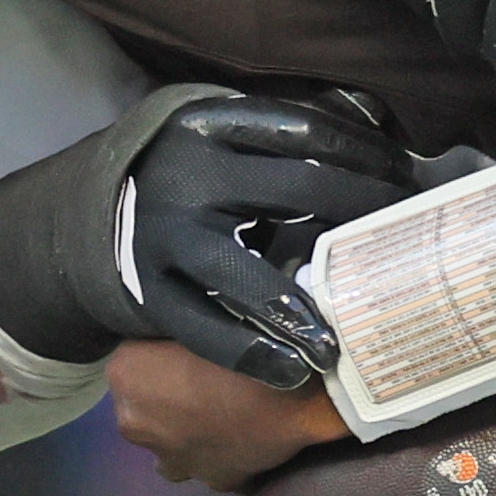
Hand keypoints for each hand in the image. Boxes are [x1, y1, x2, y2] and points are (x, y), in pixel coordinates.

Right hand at [0, 85, 412, 389]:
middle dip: (361, 212)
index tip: (409, 176)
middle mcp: (187, 174)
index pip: (304, 129)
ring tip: (340, 344)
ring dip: (300, 309)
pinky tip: (288, 371)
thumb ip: (275, 131)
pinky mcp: (147, 291)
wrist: (86, 213)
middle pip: (294, 189)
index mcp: (208, 124)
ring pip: (242, 273)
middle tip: (403, 242)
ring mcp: (165, 236)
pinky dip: (248, 353)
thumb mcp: (214, 131)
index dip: (365, 152)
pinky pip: (203, 328)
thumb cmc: (181, 171)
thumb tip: (374, 133)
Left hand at [108, 337, 350, 490]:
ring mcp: (171, 460)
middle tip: (203, 374)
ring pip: (169, 439)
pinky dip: (216, 451)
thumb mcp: (192, 312)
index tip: (184, 345)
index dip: (158, 351)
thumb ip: (166, 326)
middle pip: (144, 401)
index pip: (131, 355)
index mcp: (124, 374)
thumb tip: (166, 333)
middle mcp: (133, 422)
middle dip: (165, 393)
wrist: (298, 388)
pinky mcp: (210, 481)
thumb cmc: (240, 336)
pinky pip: (205, 462)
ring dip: (184, 428)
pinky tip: (237, 432)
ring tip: (219, 407)